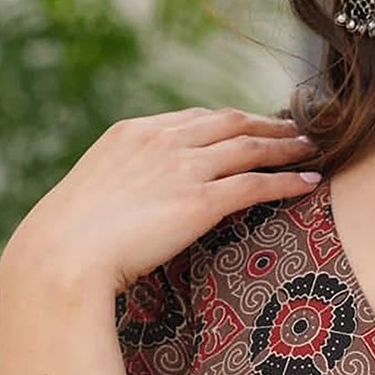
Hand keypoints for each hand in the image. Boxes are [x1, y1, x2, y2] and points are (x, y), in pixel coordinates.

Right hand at [4, 105, 320, 297]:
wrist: (63, 256)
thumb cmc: (69, 239)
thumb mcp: (96, 192)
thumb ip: (125, 181)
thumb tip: (136, 199)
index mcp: (133, 132)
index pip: (195, 117)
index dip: (232, 120)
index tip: (252, 125)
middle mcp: (161, 141)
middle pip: (231, 122)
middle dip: (267, 124)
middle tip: (296, 129)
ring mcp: (182, 168)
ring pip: (250, 147)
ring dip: (286, 146)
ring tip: (312, 149)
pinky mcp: (199, 201)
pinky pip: (256, 184)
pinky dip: (288, 180)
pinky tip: (310, 182)